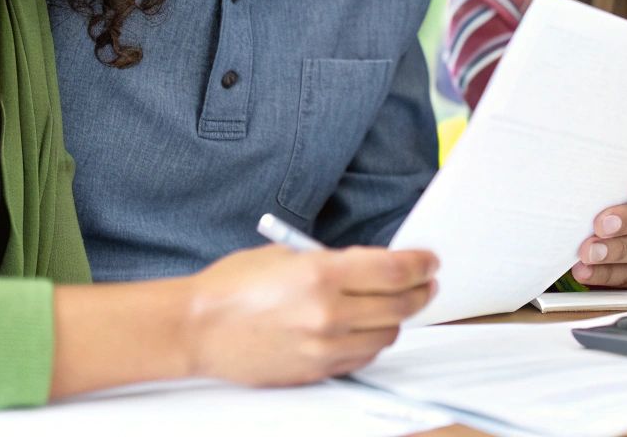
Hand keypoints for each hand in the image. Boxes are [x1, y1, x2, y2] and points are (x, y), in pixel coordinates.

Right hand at [181, 244, 436, 384]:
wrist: (195, 329)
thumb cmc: (234, 286)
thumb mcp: (289, 256)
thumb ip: (336, 262)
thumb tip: (377, 266)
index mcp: (321, 274)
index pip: (394, 271)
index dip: (421, 264)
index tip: (431, 260)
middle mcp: (328, 313)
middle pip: (399, 305)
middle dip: (420, 290)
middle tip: (427, 281)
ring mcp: (323, 347)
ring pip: (386, 335)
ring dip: (397, 318)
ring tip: (397, 304)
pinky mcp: (315, 371)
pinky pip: (362, 357)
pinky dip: (372, 341)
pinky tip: (369, 327)